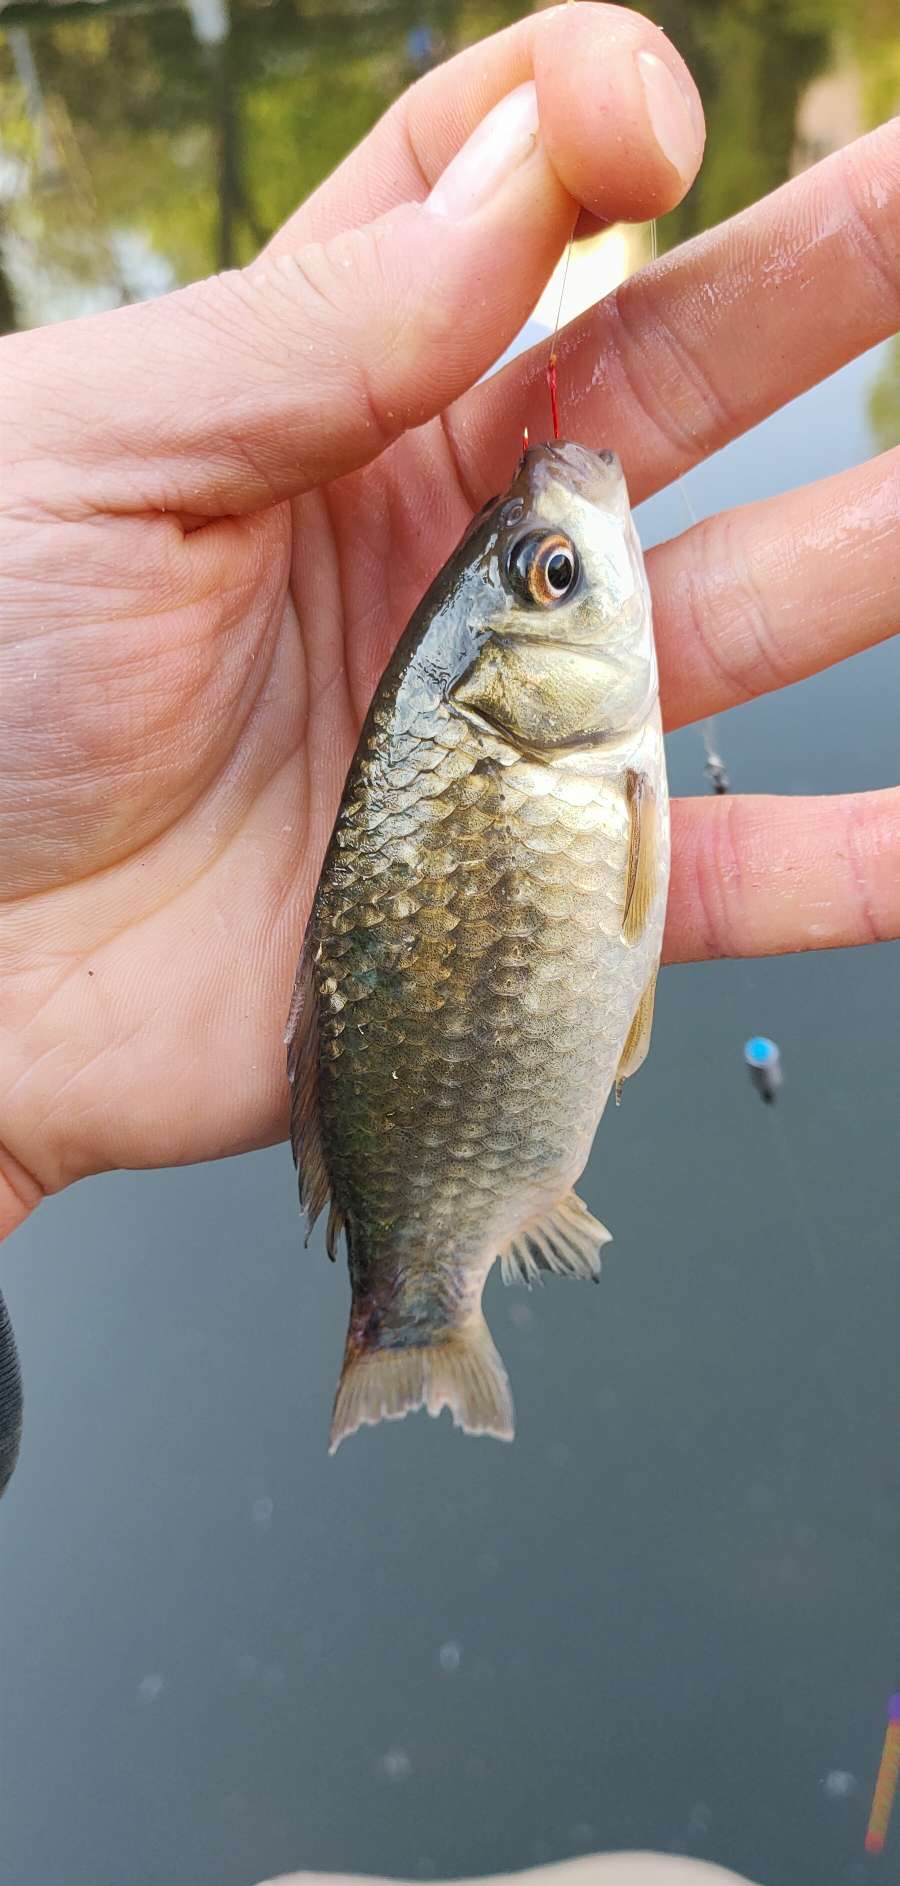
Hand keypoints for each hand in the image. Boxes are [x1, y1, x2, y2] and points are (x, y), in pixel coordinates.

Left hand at [1, 6, 897, 1234]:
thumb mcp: (93, 459)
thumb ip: (312, 333)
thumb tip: (523, 184)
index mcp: (312, 409)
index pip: (478, 210)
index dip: (577, 131)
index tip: (645, 129)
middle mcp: (427, 554)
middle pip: (657, 386)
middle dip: (809, 287)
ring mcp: (486, 731)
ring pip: (722, 616)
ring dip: (861, 550)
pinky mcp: (510, 904)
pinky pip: (701, 881)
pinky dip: (833, 861)